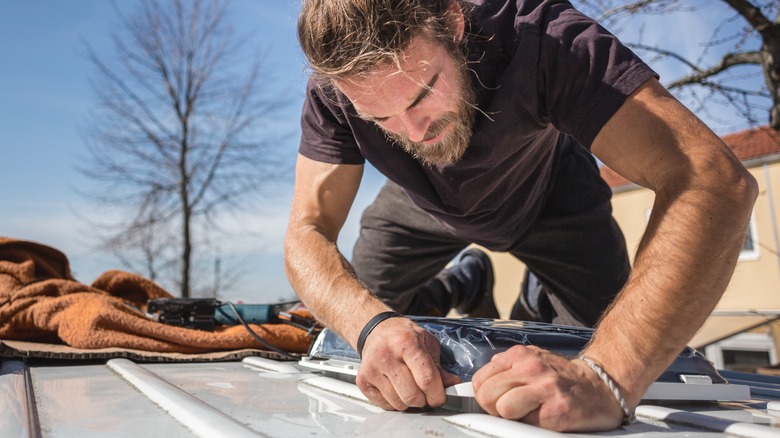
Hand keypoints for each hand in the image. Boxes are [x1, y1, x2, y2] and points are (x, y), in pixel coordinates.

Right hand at [355, 317, 459, 410]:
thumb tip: (451, 384)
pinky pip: (385, 405)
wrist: (377, 330)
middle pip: (412, 395)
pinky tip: (396, 388)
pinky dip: (395, 402)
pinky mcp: (363, 380)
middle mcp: (386, 355)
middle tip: (425, 394)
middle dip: (423, 400)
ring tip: (409, 388)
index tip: (439, 398)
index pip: (426, 379)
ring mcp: (372, 369)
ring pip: (399, 403)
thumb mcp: (427, 343)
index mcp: (406, 343)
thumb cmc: (403, 336)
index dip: (437, 395)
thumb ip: (439, 366)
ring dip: (409, 402)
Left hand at [472, 345, 624, 431]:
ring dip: (513, 418)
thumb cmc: (562, 378)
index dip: (485, 396)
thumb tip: (480, 387)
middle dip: (495, 409)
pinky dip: (533, 426)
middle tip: (514, 410)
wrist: (601, 387)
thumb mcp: (531, 361)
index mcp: (520, 355)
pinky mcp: (557, 411)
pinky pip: (527, 425)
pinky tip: (546, 418)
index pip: (480, 380)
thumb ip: (506, 370)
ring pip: (503, 409)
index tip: (498, 401)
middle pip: (486, 395)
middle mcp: (531, 368)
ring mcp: (545, 388)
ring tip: (530, 414)